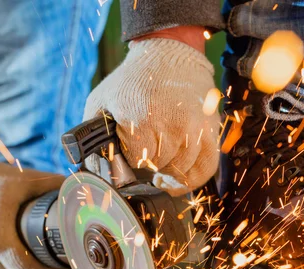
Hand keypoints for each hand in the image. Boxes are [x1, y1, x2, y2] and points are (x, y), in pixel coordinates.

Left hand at [83, 36, 220, 195]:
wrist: (170, 54)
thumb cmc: (132, 81)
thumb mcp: (101, 102)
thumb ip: (93, 138)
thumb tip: (96, 173)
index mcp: (139, 119)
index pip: (137, 162)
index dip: (131, 160)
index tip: (129, 150)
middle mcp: (170, 126)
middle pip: (160, 167)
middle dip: (150, 166)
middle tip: (146, 155)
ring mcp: (193, 129)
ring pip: (182, 172)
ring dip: (171, 171)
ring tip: (161, 162)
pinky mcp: (210, 131)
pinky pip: (205, 169)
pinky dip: (192, 178)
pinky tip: (179, 175)